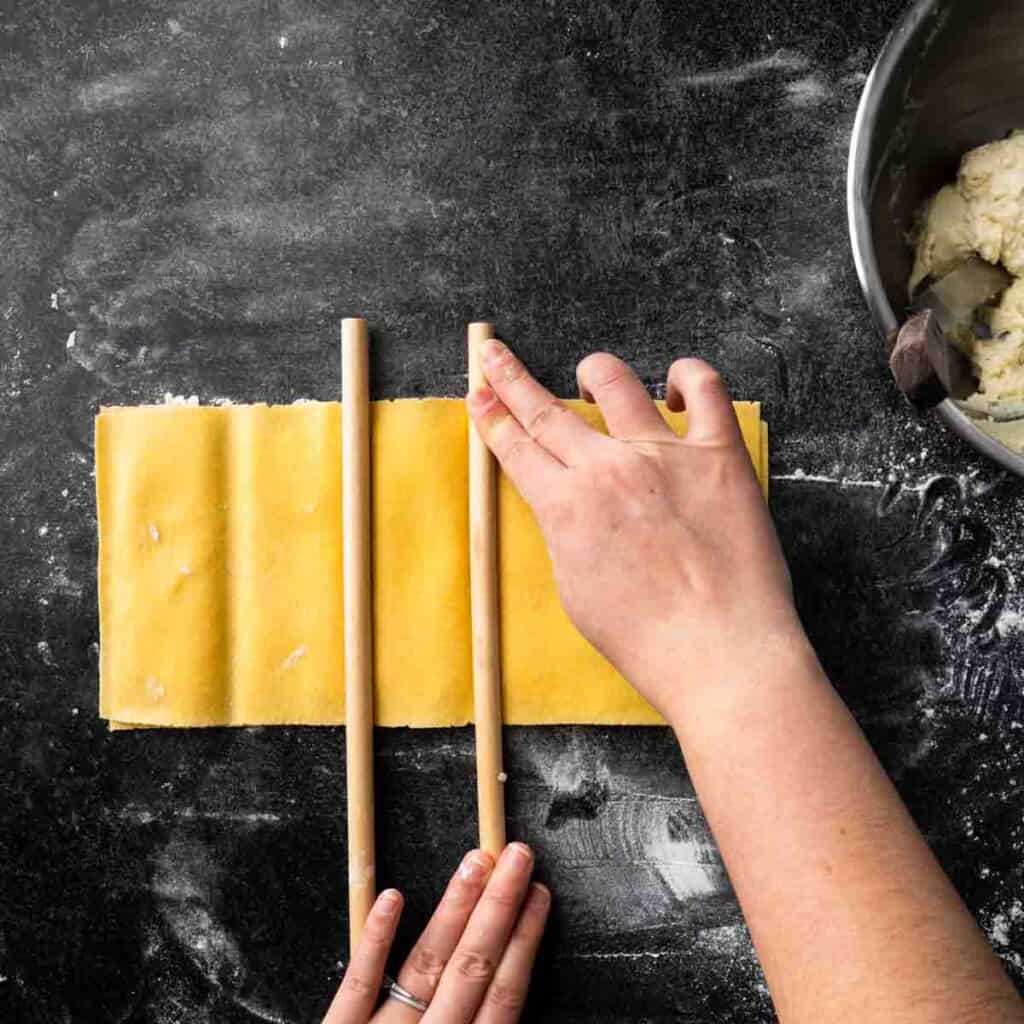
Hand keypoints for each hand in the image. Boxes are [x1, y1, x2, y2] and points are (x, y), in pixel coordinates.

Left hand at [323, 843, 548, 1022]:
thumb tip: (509, 1001)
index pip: (503, 998)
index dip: (523, 943)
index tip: (538, 896)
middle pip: (472, 970)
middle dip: (499, 909)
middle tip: (517, 855)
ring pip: (424, 965)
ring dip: (454, 910)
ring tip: (476, 862)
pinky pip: (356, 985)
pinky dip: (376, 940)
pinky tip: (397, 896)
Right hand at [467, 342, 804, 722]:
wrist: (716, 650)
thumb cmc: (645, 637)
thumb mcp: (575, 590)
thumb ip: (568, 535)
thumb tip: (571, 508)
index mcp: (565, 506)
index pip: (517, 447)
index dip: (492, 417)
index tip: (479, 394)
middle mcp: (607, 468)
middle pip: (546, 410)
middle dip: (511, 378)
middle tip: (495, 354)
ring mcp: (663, 454)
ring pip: (615, 384)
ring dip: (593, 369)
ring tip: (588, 370)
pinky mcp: (718, 454)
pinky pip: (706, 390)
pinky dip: (688, 375)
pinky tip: (677, 381)